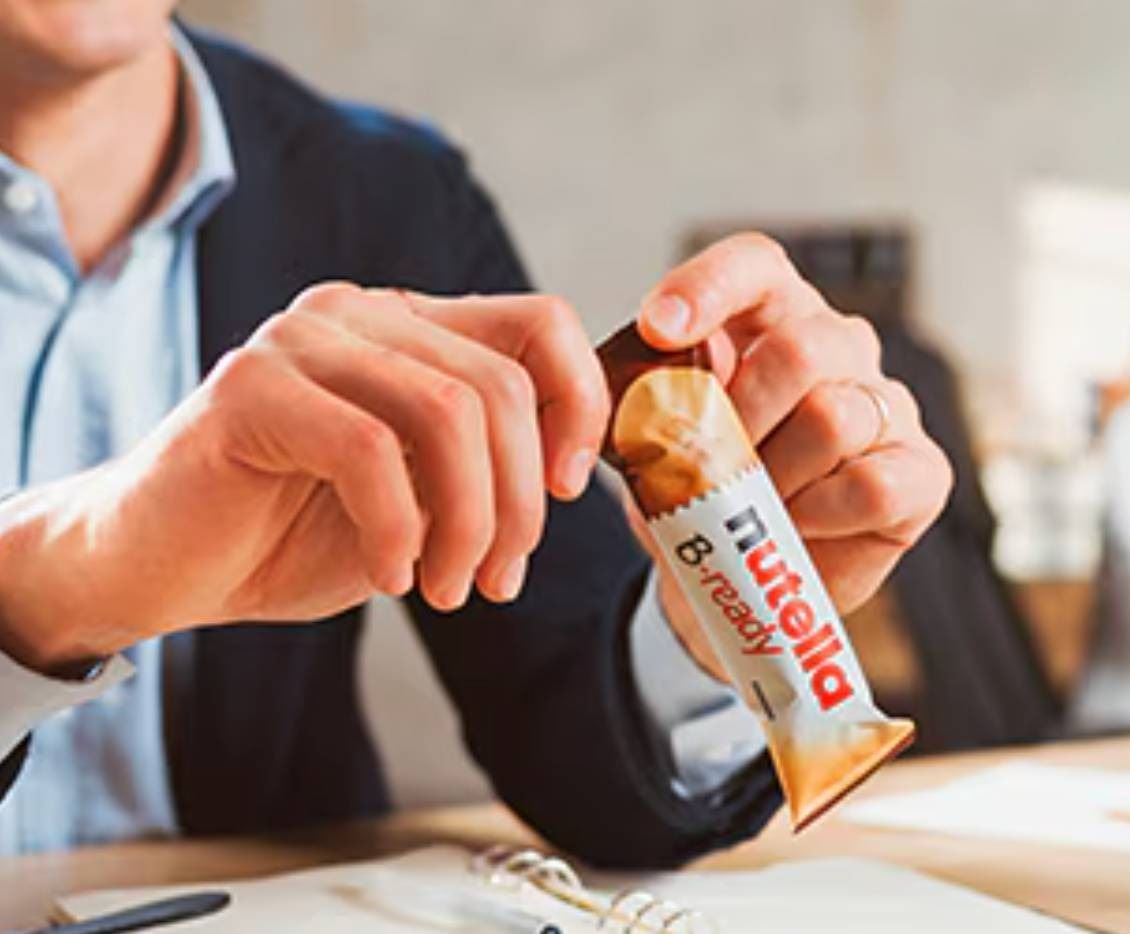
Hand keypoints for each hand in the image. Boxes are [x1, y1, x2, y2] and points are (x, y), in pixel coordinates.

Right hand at [0, 283, 607, 671]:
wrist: (159, 565)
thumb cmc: (290, 534)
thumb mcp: (419, 502)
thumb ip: (482, 469)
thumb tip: (565, 468)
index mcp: (409, 329)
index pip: (538, 323)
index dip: (578, 403)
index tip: (567, 488)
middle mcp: (360, 314)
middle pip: (500, 384)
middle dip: (518, 503)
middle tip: (497, 579)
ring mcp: (301, 340)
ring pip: (446, 412)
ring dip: (467, 522)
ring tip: (447, 588)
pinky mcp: (250, 387)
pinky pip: (368, 451)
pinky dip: (396, 528)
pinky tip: (390, 577)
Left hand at [631, 234, 952, 679]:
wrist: (738, 578)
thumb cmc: (700, 493)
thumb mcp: (658, 445)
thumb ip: (653, 400)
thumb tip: (644, 370)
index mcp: (771, 318)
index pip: (754, 267)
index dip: (708, 287)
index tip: (657, 328)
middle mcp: (841, 346)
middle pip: (800, 349)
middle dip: (739, 417)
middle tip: (704, 467)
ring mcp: (888, 407)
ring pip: (833, 420)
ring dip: (772, 477)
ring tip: (746, 507)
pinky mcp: (922, 473)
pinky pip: (871, 485)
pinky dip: (816, 515)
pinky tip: (793, 527)